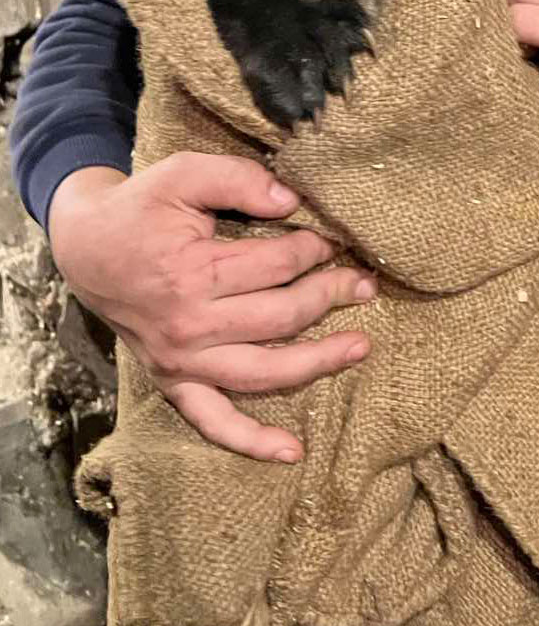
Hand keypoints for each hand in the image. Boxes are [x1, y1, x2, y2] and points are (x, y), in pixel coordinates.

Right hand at [48, 153, 374, 462]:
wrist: (86, 248)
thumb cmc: (139, 209)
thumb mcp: (181, 174)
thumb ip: (236, 179)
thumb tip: (290, 200)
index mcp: (194, 273)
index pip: (277, 265)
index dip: (314, 250)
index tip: (334, 240)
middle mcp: (190, 326)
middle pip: (282, 316)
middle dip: (331, 295)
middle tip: (365, 284)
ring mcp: (181, 361)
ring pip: (264, 372)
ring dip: (319, 362)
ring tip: (361, 347)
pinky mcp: (172, 381)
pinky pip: (213, 422)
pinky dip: (250, 441)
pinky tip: (291, 452)